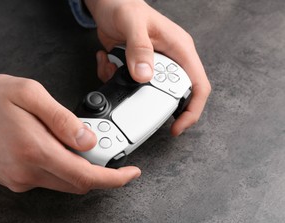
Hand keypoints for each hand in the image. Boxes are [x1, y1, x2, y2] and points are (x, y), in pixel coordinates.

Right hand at [0, 75, 140, 192]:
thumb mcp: (28, 93)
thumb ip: (62, 118)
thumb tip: (88, 140)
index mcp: (35, 149)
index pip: (85, 175)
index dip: (114, 177)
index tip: (131, 173)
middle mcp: (28, 172)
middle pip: (78, 183)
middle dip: (100, 171)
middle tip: (104, 148)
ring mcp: (19, 180)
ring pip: (64, 183)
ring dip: (79, 168)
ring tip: (76, 142)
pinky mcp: (13, 181)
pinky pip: (47, 180)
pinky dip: (61, 168)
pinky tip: (54, 147)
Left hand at [85, 0, 210, 135]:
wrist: (108, 4)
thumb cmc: (125, 6)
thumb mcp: (133, 24)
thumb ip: (140, 48)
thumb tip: (145, 76)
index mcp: (179, 49)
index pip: (197, 85)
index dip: (192, 110)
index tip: (178, 126)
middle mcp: (169, 60)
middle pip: (172, 94)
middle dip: (151, 103)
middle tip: (134, 102)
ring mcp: (152, 65)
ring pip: (146, 92)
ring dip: (126, 89)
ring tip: (113, 70)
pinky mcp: (136, 68)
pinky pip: (128, 85)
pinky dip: (113, 79)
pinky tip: (107, 61)